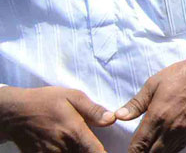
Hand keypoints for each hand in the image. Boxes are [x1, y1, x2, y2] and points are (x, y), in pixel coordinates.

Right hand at [0, 86, 114, 152]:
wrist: (15, 112)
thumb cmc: (46, 101)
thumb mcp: (72, 96)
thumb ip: (93, 110)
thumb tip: (112, 119)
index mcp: (74, 131)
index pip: (95, 151)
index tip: (107, 152)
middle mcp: (62, 147)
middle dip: (89, 151)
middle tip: (88, 142)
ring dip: (77, 151)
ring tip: (74, 140)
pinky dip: (65, 152)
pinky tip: (65, 145)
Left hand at [116, 54, 185, 152]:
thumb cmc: (179, 75)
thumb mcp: (153, 84)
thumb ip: (135, 103)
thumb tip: (118, 116)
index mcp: (157, 116)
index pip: (139, 145)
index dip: (132, 152)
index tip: (129, 151)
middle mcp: (171, 128)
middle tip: (138, 150)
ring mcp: (184, 131)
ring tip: (149, 148)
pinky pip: (179, 148)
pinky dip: (169, 150)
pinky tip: (163, 146)